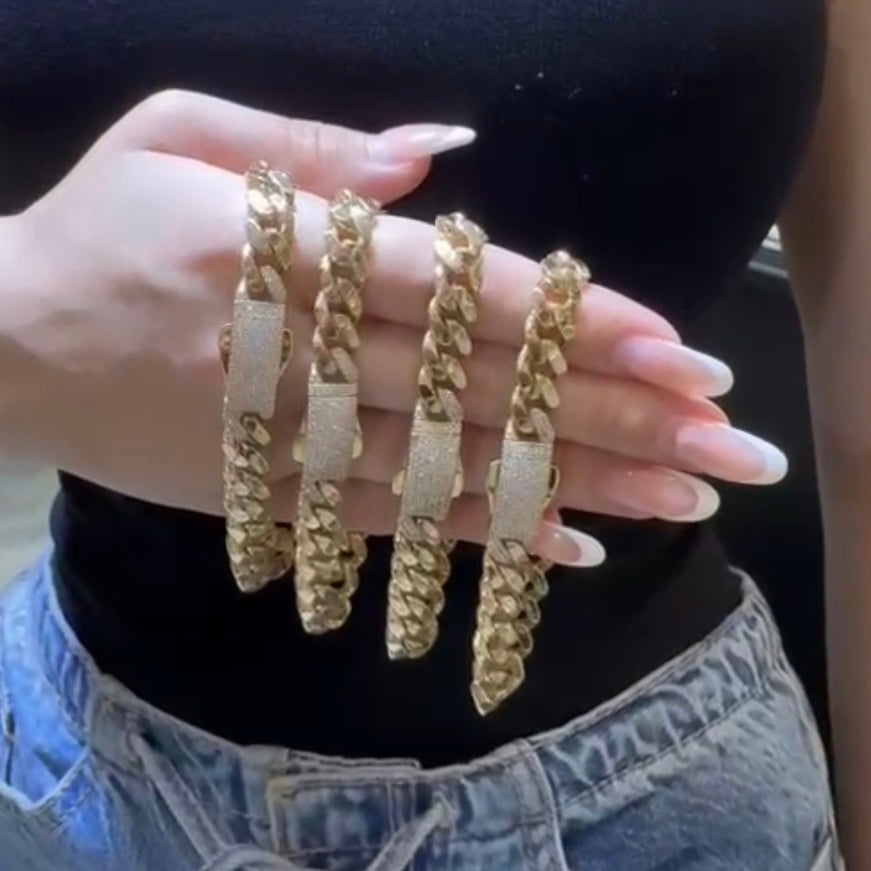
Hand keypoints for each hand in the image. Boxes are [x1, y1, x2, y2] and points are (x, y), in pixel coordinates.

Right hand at [4, 90, 786, 566]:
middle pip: (485, 387)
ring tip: (685, 498)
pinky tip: (573, 546)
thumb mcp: (175, 135)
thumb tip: (439, 158)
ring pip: (457, 465)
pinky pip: (398, 521)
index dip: (569, 318)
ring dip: (578, 483)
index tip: (673, 345)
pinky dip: (485, 533)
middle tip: (725, 435)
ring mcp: (291, 438)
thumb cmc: (94, 228)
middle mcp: (298, 353)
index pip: (457, 290)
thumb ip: (311, 144)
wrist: (4, 344)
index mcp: (280, 250)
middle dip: (613, 409)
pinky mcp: (277, 496)